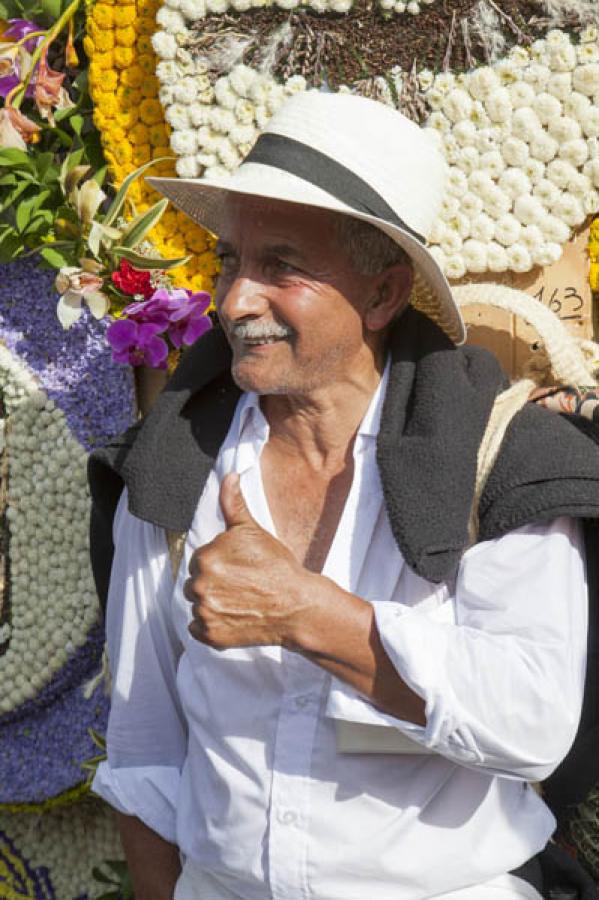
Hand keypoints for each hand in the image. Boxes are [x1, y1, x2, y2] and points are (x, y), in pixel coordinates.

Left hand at [184, 473, 312, 648]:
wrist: (297, 605)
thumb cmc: (277, 566)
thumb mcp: (252, 530)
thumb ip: (233, 503)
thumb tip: (229, 477)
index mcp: (205, 559)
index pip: (201, 559)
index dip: (221, 563)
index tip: (239, 568)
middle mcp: (200, 587)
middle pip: (196, 582)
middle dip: (215, 582)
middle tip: (242, 584)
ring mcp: (205, 614)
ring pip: (197, 604)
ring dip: (213, 603)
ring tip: (240, 600)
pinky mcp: (211, 636)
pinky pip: (198, 628)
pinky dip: (212, 625)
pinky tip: (234, 616)